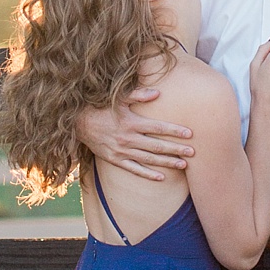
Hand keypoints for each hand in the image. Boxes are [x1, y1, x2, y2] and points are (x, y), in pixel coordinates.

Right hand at [76, 90, 193, 183]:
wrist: (76, 124)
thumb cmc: (99, 107)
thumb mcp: (117, 98)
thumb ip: (138, 95)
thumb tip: (158, 92)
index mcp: (131, 122)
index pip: (158, 128)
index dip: (175, 131)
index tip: (190, 134)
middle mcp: (128, 139)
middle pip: (157, 146)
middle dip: (177, 149)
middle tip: (193, 152)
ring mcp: (122, 151)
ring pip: (149, 159)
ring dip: (167, 162)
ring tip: (184, 164)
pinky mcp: (115, 160)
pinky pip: (134, 169)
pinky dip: (148, 174)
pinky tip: (161, 177)